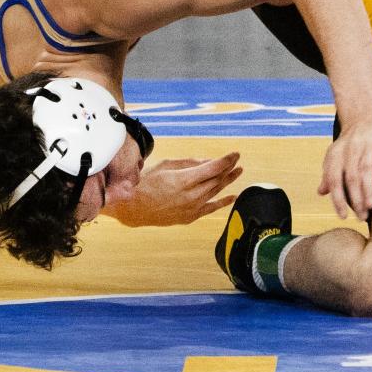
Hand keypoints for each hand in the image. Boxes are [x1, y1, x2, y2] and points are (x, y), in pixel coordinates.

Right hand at [106, 153, 242, 226]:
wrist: (132, 208)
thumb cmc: (146, 182)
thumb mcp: (167, 165)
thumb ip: (190, 163)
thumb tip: (209, 162)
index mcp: (184, 180)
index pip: (213, 168)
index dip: (227, 160)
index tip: (235, 154)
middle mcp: (190, 196)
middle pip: (216, 180)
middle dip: (228, 168)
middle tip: (236, 160)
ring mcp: (190, 208)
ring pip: (215, 192)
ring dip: (228, 181)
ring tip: (238, 172)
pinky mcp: (188, 217)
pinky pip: (210, 209)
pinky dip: (222, 202)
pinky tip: (233, 197)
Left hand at [318, 122, 371, 220]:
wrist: (365, 118)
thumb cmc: (349, 144)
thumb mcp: (335, 156)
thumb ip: (329, 174)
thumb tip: (321, 192)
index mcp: (336, 156)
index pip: (334, 180)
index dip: (337, 200)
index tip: (343, 216)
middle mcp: (350, 151)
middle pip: (351, 179)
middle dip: (355, 200)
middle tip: (361, 216)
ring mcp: (367, 147)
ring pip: (366, 171)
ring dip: (368, 190)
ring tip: (370, 206)